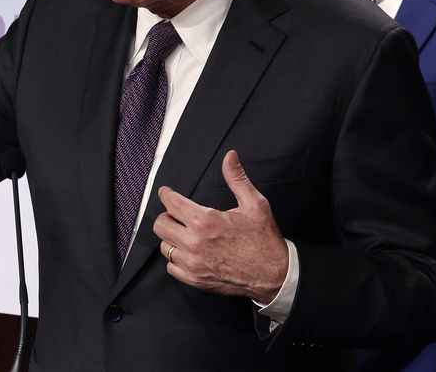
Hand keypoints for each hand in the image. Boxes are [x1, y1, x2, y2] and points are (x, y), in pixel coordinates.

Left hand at [152, 150, 288, 303]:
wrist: (275, 275)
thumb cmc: (264, 239)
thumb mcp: (254, 204)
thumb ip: (237, 178)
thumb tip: (230, 156)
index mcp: (206, 221)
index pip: (171, 204)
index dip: (166, 194)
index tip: (166, 192)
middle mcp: (195, 243)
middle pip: (161, 225)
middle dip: (167, 216)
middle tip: (176, 214)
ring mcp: (193, 264)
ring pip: (165, 246)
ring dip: (172, 238)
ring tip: (184, 233)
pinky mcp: (195, 280)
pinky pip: (171, 267)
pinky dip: (176, 258)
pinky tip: (188, 252)